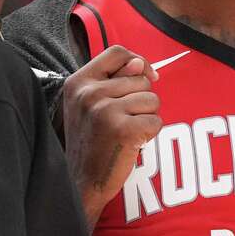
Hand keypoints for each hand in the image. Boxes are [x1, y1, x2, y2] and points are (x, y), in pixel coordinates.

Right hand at [62, 45, 161, 229]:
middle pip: (141, 79)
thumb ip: (114, 81)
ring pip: (152, 100)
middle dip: (142, 99)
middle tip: (122, 121)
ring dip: (146, 117)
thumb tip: (140, 64)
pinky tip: (132, 144)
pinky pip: (156, 122)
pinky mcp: (123, 130)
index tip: (147, 75)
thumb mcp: (90, 105)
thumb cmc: (90, 142)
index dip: (138, 61)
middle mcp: (89, 93)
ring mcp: (105, 111)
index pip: (117, 53)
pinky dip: (150, 135)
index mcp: (78, 83)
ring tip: (125, 133)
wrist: (80, 182)